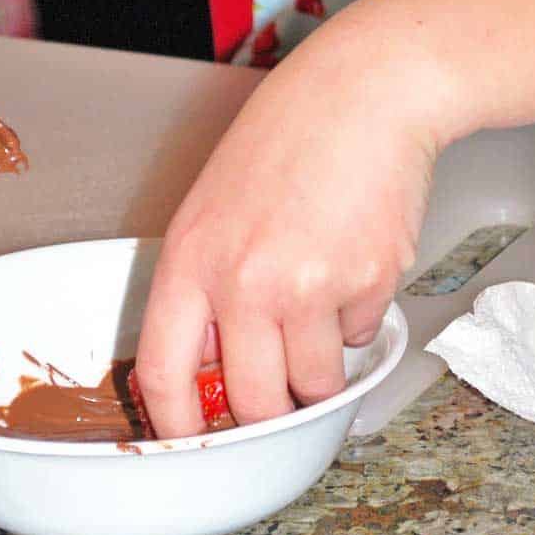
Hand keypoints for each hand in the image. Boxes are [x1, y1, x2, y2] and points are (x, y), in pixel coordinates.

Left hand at [132, 7, 443, 438]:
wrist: (368, 92)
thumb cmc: (293, 133)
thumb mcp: (217, 201)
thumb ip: (208, 278)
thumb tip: (216, 358)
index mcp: (192, 258)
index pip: (164, 373)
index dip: (177, 424)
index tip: (191, 442)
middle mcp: (244, 283)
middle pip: (252, 402)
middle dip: (271, 409)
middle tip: (282, 394)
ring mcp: (310, 288)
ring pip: (316, 382)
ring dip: (322, 361)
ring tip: (326, 299)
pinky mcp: (370, 283)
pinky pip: (360, 335)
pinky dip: (359, 314)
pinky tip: (356, 255)